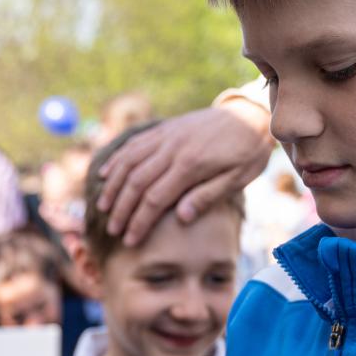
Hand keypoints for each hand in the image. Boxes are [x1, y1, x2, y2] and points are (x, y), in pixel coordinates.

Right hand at [96, 101, 273, 246]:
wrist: (252, 114)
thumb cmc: (247, 152)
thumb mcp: (238, 179)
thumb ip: (208, 197)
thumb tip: (181, 219)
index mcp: (192, 164)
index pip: (156, 198)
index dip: (140, 221)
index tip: (130, 240)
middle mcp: (174, 148)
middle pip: (137, 181)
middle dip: (121, 208)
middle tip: (113, 230)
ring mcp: (167, 135)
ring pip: (129, 161)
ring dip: (113, 185)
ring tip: (103, 206)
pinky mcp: (165, 128)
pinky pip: (134, 143)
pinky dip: (116, 159)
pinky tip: (104, 173)